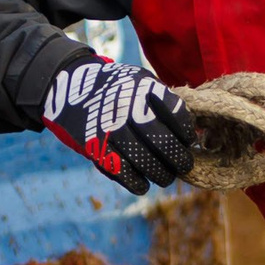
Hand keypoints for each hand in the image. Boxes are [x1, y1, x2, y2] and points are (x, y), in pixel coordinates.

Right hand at [42, 56, 194, 192]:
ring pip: (147, 162)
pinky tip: (144, 183)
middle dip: (180, 160)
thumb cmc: (117, 88)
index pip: (178, 115)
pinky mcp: (95, 147)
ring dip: (162, 174)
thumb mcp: (140, 81)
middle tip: (184, 165)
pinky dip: (138, 183)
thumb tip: (195, 132)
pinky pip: (123, 173)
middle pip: (165, 143)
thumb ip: (165, 101)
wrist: (69, 87)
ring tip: (166, 175)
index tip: (188, 140)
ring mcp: (110, 128)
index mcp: (143, 88)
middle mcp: (127, 107)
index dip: (187, 132)